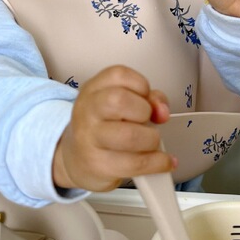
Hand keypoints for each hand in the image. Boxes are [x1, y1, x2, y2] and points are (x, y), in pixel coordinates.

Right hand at [53, 65, 174, 192]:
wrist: (77, 161)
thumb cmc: (103, 129)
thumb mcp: (120, 106)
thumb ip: (147, 99)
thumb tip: (162, 111)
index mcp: (93, 90)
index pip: (118, 75)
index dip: (141, 85)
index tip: (145, 98)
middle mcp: (87, 111)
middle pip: (119, 100)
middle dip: (144, 111)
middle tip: (145, 121)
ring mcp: (90, 139)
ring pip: (130, 135)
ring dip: (151, 139)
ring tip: (151, 143)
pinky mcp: (99, 165)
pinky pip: (136, 163)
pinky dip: (157, 163)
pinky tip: (163, 161)